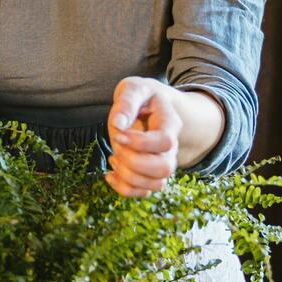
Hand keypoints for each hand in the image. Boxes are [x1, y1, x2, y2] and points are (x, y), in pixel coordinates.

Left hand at [105, 77, 180, 197]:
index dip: (139, 143)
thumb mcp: (134, 88)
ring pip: (156, 185)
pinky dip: (125, 189)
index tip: (118, 134)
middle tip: (117, 147)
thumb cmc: (142, 95)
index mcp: (169, 123)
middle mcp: (171, 148)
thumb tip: (118, 124)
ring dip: (128, 176)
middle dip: (134, 163)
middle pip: (164, 169)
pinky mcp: (151, 173)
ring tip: (114, 157)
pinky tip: (110, 174)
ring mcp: (162, 162)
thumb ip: (126, 103)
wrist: (152, 104)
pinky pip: (145, 192)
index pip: (164, 142)